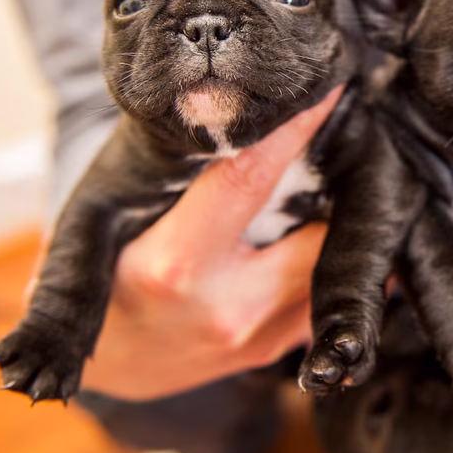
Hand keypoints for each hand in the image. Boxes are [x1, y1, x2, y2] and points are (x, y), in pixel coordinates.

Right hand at [78, 88, 341, 400]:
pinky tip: (322, 236)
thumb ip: (186, 174)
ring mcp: (255, 338)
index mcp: (177, 263)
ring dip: (337, 228)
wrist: (104, 362)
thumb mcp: (122, 218)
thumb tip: (247, 112)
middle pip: (317, 232)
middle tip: (348, 147)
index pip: (249, 178)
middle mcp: (225, 307)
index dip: (293, 132)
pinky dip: (325, 264)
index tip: (328, 90)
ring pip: (329, 268)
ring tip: (336, 190)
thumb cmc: (110, 272)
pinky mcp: (272, 352)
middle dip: (337, 188)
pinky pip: (321, 298)